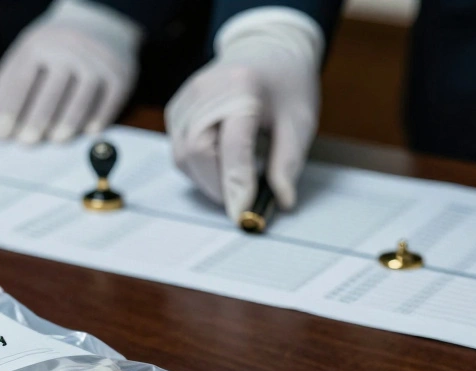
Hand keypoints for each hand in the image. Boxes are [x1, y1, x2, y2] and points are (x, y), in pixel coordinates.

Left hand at [0, 0, 140, 143]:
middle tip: (27, 142)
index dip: (10, 111)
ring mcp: (97, 62)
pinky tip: (87, 131)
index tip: (1, 135)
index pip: (21, 82)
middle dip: (37, 121)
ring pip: (81, 101)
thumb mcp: (27, 53)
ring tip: (56, 140)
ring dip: (67, 125)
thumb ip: (9, 85)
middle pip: (51, 93)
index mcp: (40, 44)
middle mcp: (69, 50)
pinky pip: (108, 104)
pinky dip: (97, 120)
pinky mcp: (121, 75)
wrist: (99, 22)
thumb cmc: (54, 48)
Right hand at [165, 8, 321, 220]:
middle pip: (197, 153)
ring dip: (205, 180)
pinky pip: (178, 150)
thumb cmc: (285, 85)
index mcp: (243, 88)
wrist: (265, 49)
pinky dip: (196, 167)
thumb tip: (281, 201)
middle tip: (240, 202)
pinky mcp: (176, 109)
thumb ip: (289, 162)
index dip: (235, 184)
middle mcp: (207, 90)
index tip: (242, 214)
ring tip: (232, 183)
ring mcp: (186, 98)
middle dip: (216, 186)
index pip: (233, 145)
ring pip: (182, 156)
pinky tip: (218, 165)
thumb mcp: (300, 121)